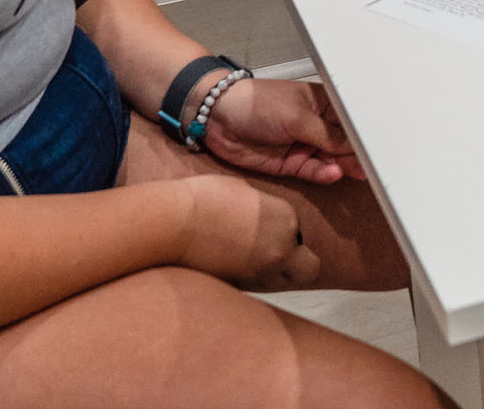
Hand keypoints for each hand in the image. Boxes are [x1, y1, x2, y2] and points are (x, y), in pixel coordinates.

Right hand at [175, 173, 319, 290]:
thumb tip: (260, 216)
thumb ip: (262, 207)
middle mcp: (282, 249)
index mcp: (286, 218)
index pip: (298, 232)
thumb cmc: (203, 199)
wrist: (174, 224)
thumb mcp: (242, 191)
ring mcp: (261, 274)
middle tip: (275, 255)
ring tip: (247, 263)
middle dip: (298, 263)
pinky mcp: (240, 290)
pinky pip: (258, 291)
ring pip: (284, 284)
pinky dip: (250, 282)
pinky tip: (231, 270)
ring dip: (273, 275)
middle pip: (309, 269)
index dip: (284, 232)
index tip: (264, 229)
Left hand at [204, 78, 361, 184]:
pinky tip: (333, 173)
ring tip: (358, 171)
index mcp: (323, 105)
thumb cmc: (256, 103)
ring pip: (331, 160)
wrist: (218, 118)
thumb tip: (353, 146)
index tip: (380, 146)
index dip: (364, 133)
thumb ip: (326, 135)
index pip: (350, 121)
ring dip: (344, 165)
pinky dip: (324, 174)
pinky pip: (313, 171)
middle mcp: (316, 126)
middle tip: (376, 165)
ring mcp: (304, 145)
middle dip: (359, 153)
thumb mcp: (297, 117)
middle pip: (344, 143)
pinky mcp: (290, 163)